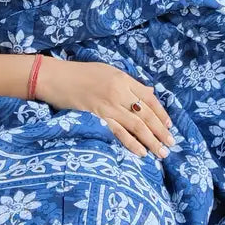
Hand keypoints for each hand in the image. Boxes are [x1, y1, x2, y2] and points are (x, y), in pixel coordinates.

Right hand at [35, 57, 174, 159]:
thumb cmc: (78, 74)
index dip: (161, 113)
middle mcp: (119, 91)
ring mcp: (108, 105)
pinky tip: (141, 152)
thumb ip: (127, 82)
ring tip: (161, 153)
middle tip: (171, 144)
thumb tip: (148, 91)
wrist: (53, 77)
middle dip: (160, 131)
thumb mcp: (106, 71)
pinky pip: (118, 132)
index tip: (169, 126)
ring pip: (136, 125)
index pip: (149, 97)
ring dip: (151, 141)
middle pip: (146, 113)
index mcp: (122, 78)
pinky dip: (131, 143)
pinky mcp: (96, 116)